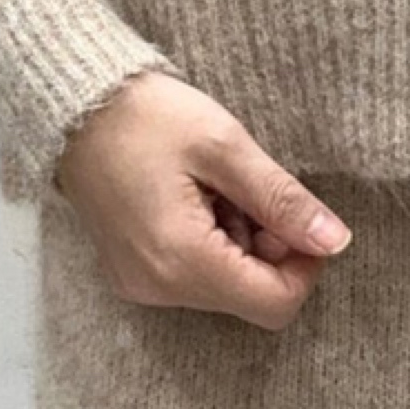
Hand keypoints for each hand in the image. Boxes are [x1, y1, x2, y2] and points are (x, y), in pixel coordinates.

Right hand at [52, 67, 352, 330]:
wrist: (74, 104)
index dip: (305, 265)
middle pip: (250, 297)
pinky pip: (193, 277)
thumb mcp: (224, 146)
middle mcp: (159, 287)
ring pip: (225, 287)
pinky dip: (211, 244)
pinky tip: (195, 198)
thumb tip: (335, 241)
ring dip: (240, 242)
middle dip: (269, 248)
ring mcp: (141, 284)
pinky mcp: (132, 273)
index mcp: (182, 260)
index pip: (275, 304)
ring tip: (216, 188)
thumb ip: (281, 199)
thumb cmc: (147, 117)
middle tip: (250, 190)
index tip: (299, 217)